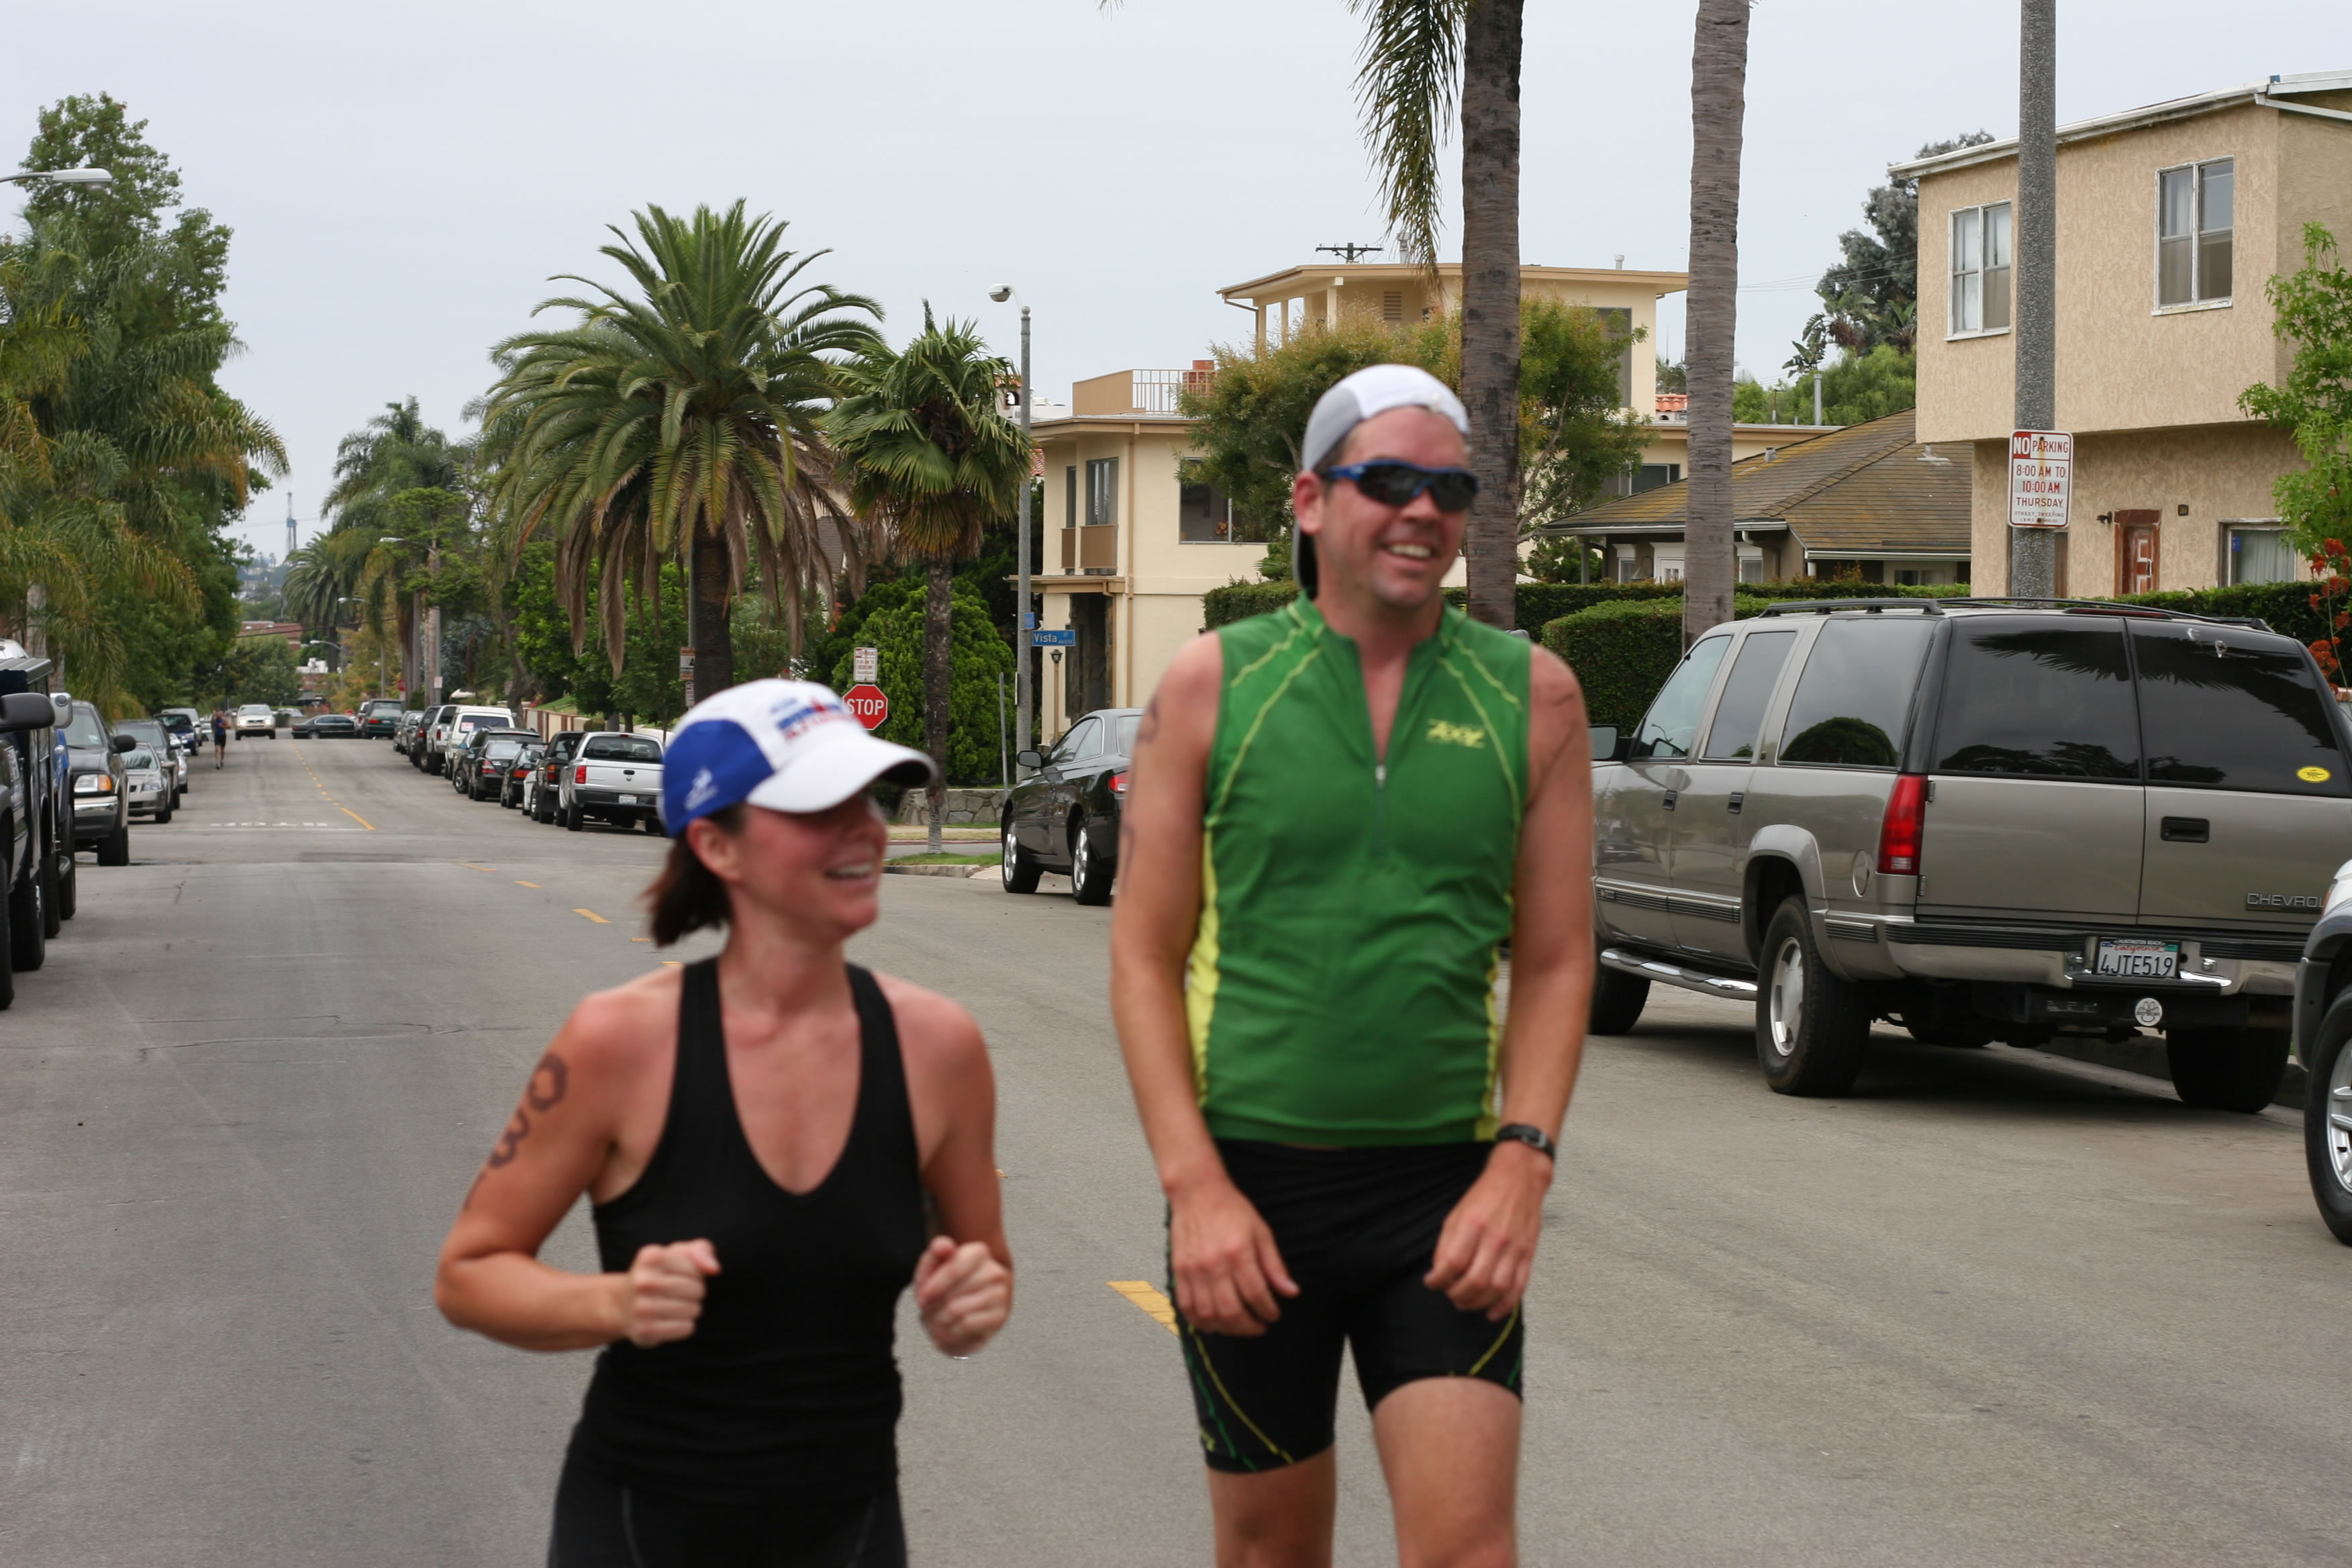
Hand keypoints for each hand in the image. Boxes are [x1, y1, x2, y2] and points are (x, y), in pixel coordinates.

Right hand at [615, 1239, 719, 1346]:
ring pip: (693, 1310)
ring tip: (674, 1305)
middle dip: (695, 1292)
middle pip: (697, 1290)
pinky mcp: (645, 1330)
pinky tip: (670, 1320)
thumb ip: (702, 1251)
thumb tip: (714, 1269)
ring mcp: (641, 1307)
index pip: (697, 1269)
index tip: (680, 1275)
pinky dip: (684, 1325)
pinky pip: (685, 1328)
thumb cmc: (660, 1274)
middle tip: (679, 1293)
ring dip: (691, 1309)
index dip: (696, 1274)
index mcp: (650, 1257)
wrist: (624, 1304)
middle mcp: (642, 1281)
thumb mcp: (680, 1253)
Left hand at [915, 1237, 1010, 1355]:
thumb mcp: (932, 1268)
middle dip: (934, 1306)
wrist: (965, 1307)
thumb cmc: (945, 1284)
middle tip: (928, 1310)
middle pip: (952, 1295)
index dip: (934, 1286)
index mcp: (979, 1252)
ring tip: (938, 1318)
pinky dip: (952, 1330)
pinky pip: (967, 1325)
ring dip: (940, 1319)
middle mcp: (994, 1271)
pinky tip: (951, 1327)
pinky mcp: (999, 1316)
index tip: (921, 1297)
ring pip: (957, 1310)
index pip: (954, 1268)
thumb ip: (934, 1253)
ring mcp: (1000, 1294)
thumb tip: (944, 1247)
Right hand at [1168, 1176, 1296, 1336]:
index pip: (1256, 1294)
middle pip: (1232, 1311)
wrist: (1197, 1193)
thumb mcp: (1262, 1232)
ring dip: (1226, 1329)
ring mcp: (1193, 1270)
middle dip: (1249, 1327)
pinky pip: (1187, 1306)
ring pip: (1209, 1314)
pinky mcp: (1179, 1271)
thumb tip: (1290, 1292)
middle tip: (1259, 1327)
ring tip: (1239, 1327)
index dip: (1268, 1311)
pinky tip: (1213, 1324)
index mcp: (1238, 1253)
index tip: (1273, 1315)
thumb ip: (1275, 1265)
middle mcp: (1214, 1264)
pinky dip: (1199, 1321)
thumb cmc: (1231, 1210)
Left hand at [1424, 1141, 1550, 1319]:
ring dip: (1478, 1303)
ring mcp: (1515, 1248)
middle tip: (1449, 1295)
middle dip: (1457, 1295)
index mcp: (1473, 1224)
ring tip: (1465, 1302)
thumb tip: (1440, 1272)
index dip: (1438, 1279)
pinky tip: (1491, 1313)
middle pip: (1475, 1280)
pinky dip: (1505, 1306)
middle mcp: (1495, 1238)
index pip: (1453, 1262)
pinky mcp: (1528, 1255)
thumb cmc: (1485, 1195)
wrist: (1520, 1179)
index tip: (1431, 1283)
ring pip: (1497, 1288)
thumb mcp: (1457, 1212)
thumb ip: (1447, 1243)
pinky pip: (1518, 1287)